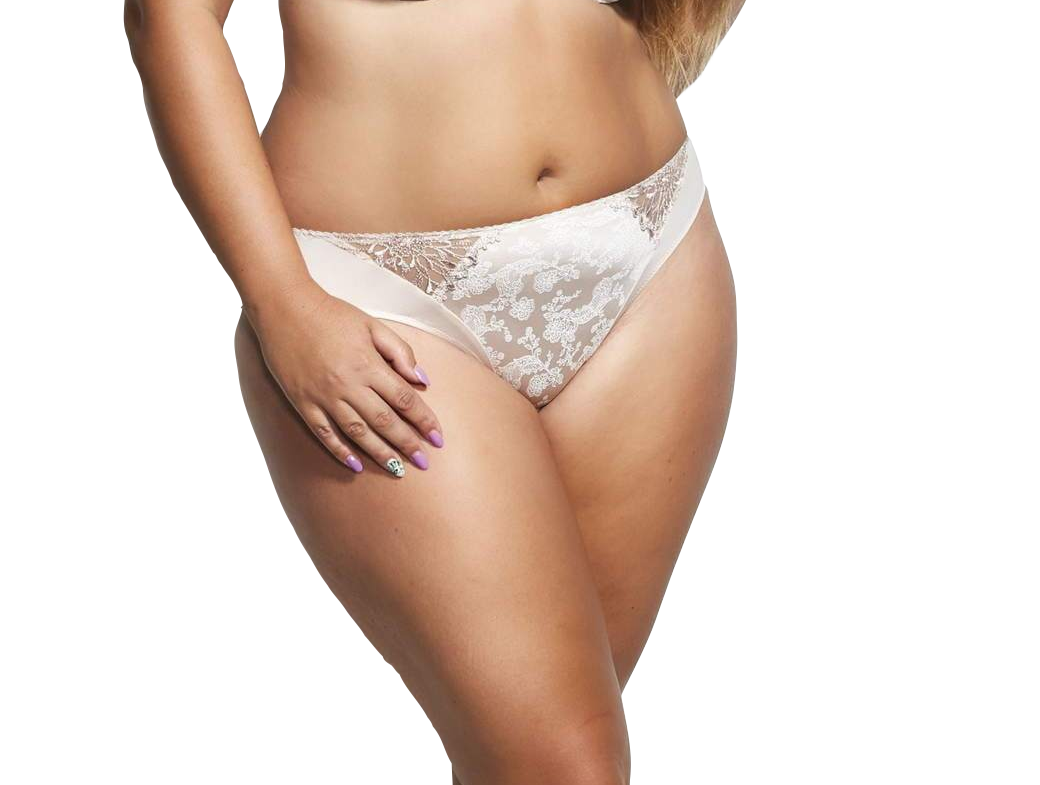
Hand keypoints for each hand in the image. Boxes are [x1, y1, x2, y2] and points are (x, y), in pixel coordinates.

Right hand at [248, 282, 444, 476]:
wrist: (285, 309)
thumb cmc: (331, 315)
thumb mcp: (372, 325)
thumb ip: (400, 352)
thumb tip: (422, 380)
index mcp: (368, 365)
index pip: (404, 399)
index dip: (424, 420)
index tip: (438, 437)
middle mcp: (348, 385)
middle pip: (385, 421)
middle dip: (407, 443)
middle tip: (424, 462)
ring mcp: (324, 397)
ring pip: (357, 432)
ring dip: (379, 453)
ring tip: (397, 470)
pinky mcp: (303, 403)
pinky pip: (324, 433)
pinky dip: (340, 450)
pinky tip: (355, 465)